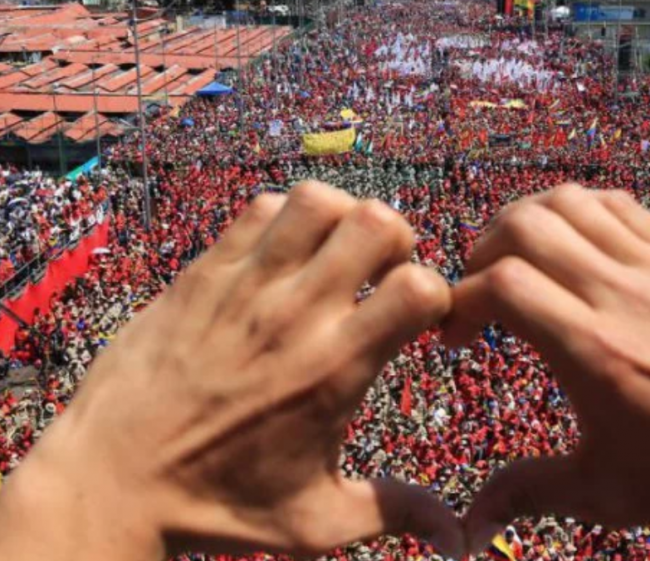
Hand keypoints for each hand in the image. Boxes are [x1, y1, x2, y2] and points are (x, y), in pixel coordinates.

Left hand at [0, 183, 462, 559]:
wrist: (110, 483)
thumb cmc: (217, 507)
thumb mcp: (315, 521)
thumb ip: (394, 514)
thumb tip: (459, 538)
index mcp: (335, 368)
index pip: (418, 288)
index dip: (436, 295)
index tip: (423, 321)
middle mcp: (296, 314)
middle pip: (376, 224)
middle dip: (399, 243)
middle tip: (384, 276)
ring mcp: (245, 285)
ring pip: (317, 203)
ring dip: (344, 220)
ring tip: (337, 255)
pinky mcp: (203, 273)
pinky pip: (259, 211)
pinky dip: (288, 220)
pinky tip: (285, 259)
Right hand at [445, 185, 649, 557]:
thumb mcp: (609, 493)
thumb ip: (529, 493)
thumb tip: (468, 526)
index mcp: (595, 352)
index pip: (501, 284)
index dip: (459, 299)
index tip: (455, 333)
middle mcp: (622, 295)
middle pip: (525, 226)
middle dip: (481, 250)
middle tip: (480, 289)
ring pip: (571, 202)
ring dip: (527, 221)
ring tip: (519, 259)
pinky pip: (621, 206)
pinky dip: (581, 212)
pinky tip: (577, 247)